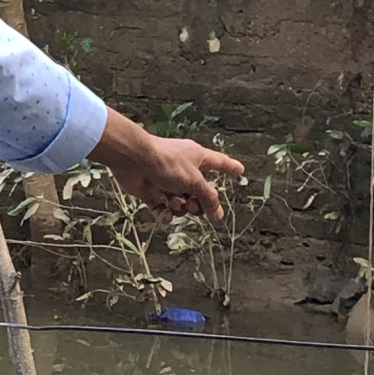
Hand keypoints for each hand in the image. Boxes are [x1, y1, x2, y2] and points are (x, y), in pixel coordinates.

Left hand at [90, 108, 244, 220]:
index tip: (240, 170)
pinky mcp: (151, 191)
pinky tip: (164, 216)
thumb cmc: (167, 163)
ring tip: (174, 203)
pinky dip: (164, 214)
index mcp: (198, 159)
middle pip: (199, 192)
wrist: (133, 159)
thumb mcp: (194, 181)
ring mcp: (167, 181)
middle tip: (193, 206)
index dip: (230, 168)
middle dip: (198, 203)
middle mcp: (184, 169)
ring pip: (181, 202)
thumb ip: (208, 198)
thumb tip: (219, 214)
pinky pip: (162, 208)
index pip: (220, 163)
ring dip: (179, 208)